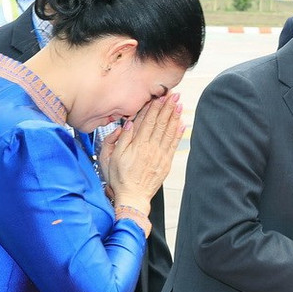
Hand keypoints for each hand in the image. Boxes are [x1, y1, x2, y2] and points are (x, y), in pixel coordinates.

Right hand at [106, 94, 183, 212]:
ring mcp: (159, 155)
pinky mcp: (166, 162)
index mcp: (137, 145)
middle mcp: (150, 148)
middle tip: (174, 95)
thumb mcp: (111, 157)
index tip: (160, 97)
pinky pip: (173, 145)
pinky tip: (182, 124)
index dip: (155, 108)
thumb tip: (127, 124)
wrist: (132, 196)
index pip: (147, 121)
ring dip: (174, 117)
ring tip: (179, 105)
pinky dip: (178, 133)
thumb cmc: (119, 178)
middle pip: (160, 123)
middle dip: (167, 107)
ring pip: (168, 132)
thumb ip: (119, 139)